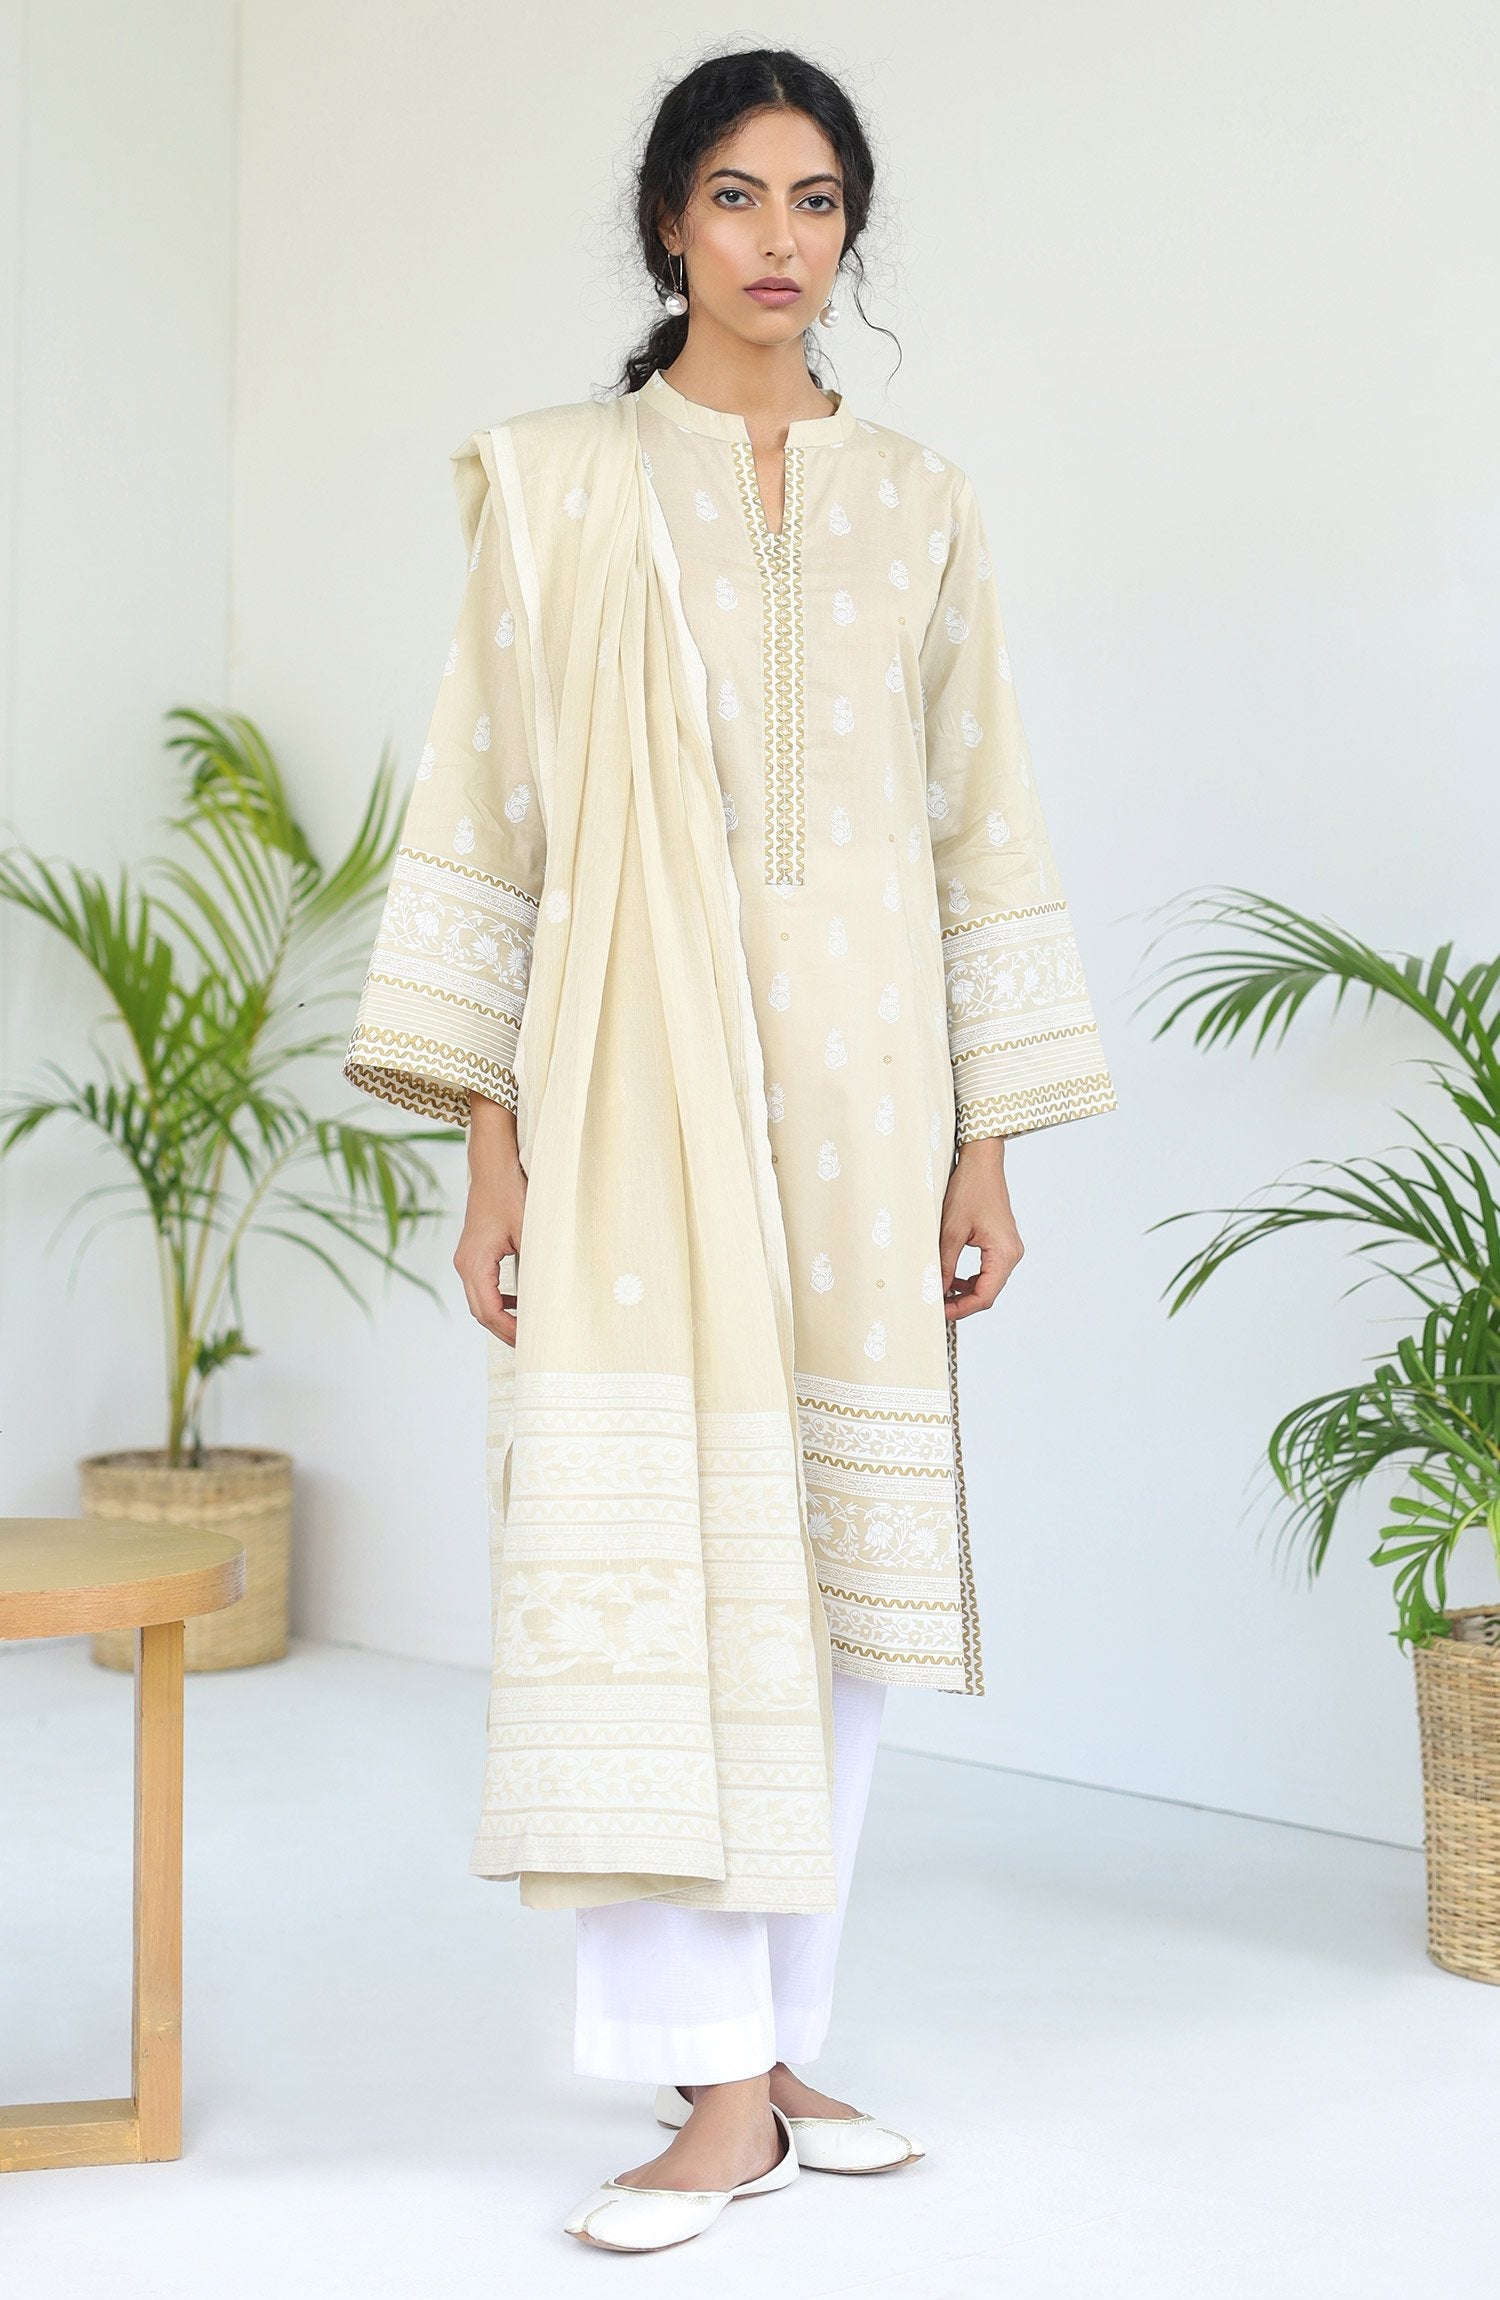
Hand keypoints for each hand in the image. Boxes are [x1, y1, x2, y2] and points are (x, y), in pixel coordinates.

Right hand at [455, 1092, 525, 1344]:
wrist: (493, 1166)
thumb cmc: (511, 1193)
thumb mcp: (530, 1231)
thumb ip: (536, 1266)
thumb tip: (549, 1299)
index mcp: (475, 1263)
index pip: (488, 1311)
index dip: (509, 1330)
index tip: (532, 1342)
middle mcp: (464, 1264)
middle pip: (480, 1312)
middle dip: (505, 1330)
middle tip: (533, 1345)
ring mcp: (465, 1259)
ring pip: (479, 1301)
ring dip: (501, 1316)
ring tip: (527, 1329)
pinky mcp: (472, 1253)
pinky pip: (482, 1287)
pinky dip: (498, 1300)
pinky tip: (519, 1302)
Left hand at [939, 1136, 1022, 1320]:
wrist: (982, 1162)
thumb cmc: (969, 1189)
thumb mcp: (951, 1230)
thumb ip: (945, 1264)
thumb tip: (937, 1290)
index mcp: (1004, 1253)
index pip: (984, 1296)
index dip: (961, 1309)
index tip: (938, 1312)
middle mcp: (1012, 1254)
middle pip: (988, 1293)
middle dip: (962, 1303)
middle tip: (935, 1306)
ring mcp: (1009, 1248)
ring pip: (988, 1283)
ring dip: (965, 1292)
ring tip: (940, 1294)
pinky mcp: (1002, 1243)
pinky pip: (988, 1270)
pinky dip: (971, 1279)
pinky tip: (952, 1278)